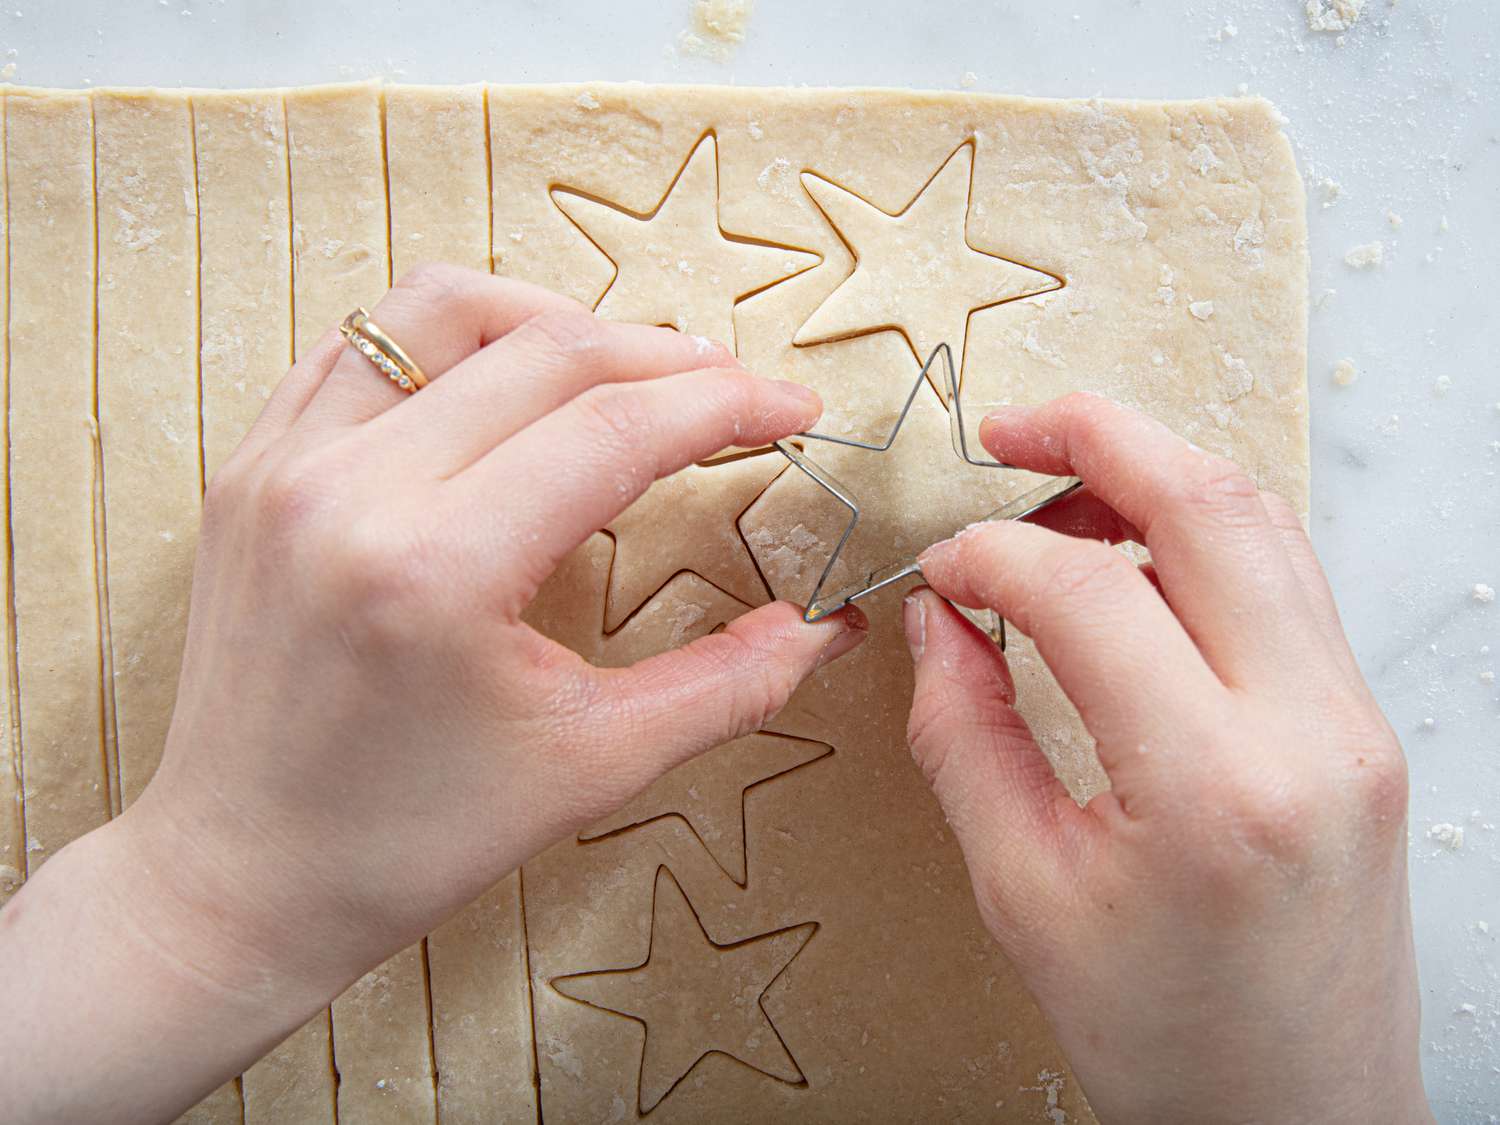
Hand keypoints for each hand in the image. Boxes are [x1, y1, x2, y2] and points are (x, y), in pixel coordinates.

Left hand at [0, 264, 865, 1122]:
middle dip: (667, 358)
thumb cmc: (409, 838)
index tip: (792, 410)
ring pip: (441, 308)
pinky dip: (450, 341)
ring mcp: (283, 466)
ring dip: (554, 319)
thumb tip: (826, 626)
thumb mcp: (593, 766)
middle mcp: (348, 490)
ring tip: (622, 369)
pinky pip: (361, 344)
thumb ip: (729, 684)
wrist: (241, 877)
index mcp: (436, 569)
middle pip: (547, 351)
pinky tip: (503, 382)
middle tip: (734, 393)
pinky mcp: (251, 467)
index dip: (728, 405)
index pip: (615, 427)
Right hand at [904, 394, 1428, 1123]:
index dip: (993, 555)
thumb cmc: (1171, 1042)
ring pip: (1263, 523)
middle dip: (1097, 436)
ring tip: (1063, 491)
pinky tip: (1135, 558)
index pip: (1090, 592)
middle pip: (1209, 504)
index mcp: (1215, 788)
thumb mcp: (1023, 894)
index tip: (943, 569)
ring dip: (1156, 477)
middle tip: (1011, 431)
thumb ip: (965, 734)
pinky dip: (1202, 535)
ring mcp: (1354, 722)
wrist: (1297, 1118)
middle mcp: (1310, 732)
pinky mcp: (1361, 727)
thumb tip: (942, 624)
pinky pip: (1286, 579)